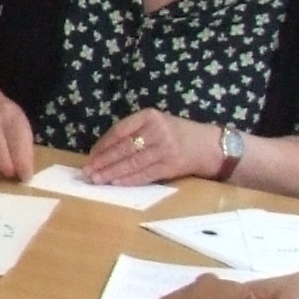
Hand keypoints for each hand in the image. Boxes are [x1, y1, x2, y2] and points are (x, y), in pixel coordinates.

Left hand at [85, 109, 228, 187]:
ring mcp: (165, 148)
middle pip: (123, 148)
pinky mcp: (171, 165)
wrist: (210, 146)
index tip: (90, 156)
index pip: (119, 131)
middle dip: (103, 161)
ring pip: (132, 162)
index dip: (103, 145)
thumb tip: (103, 151)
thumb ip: (134, 132)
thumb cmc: (178, 135)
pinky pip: (145, 174)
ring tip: (97, 179)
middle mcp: (157, 130)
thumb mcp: (157, 123)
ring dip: (112, 172)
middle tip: (87, 171)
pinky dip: (129, 179)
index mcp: (150, 116)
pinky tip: (116, 182)